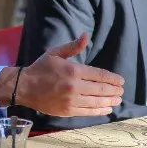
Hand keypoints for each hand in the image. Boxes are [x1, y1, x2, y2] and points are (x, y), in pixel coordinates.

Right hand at [0, 35, 124, 117]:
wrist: (24, 87)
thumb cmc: (41, 68)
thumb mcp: (56, 53)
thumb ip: (73, 46)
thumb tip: (86, 35)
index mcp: (74, 70)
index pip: (100, 75)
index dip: (113, 79)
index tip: (121, 81)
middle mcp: (75, 86)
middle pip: (101, 89)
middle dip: (114, 90)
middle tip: (121, 90)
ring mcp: (72, 100)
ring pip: (97, 102)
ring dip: (110, 101)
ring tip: (118, 100)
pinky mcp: (68, 111)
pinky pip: (88, 112)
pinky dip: (100, 111)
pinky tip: (107, 109)